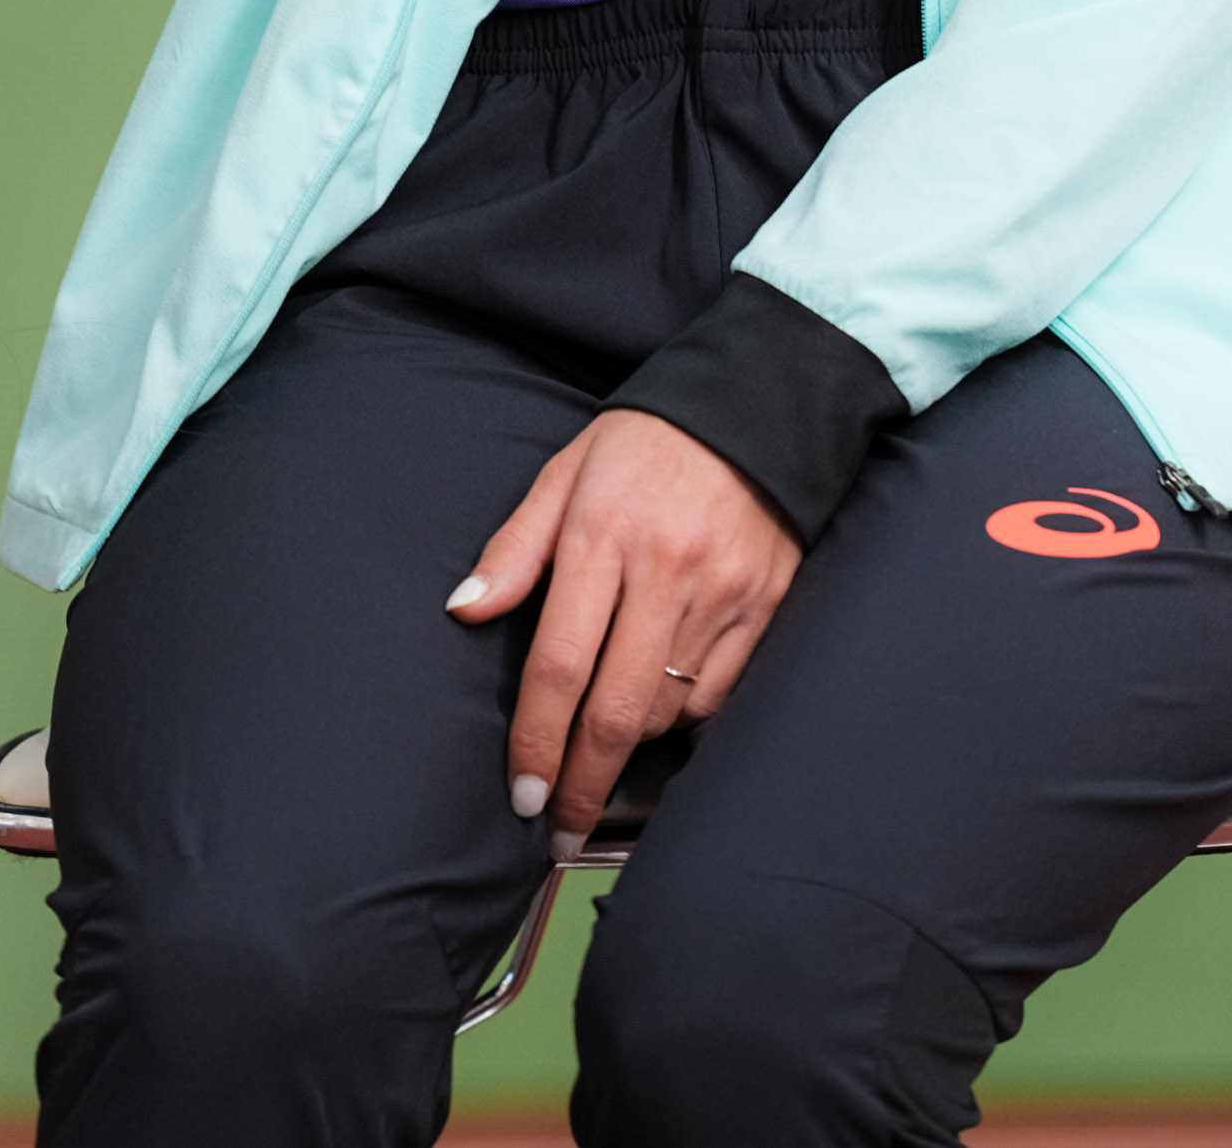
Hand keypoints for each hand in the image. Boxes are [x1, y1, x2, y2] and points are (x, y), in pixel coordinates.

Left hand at [444, 409, 800, 845]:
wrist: (755, 402)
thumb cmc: (645, 442)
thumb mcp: (566, 473)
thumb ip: (515, 549)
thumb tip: (465, 610)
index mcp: (603, 533)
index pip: (560, 663)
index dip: (537, 741)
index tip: (523, 793)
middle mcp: (665, 569)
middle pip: (616, 709)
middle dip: (582, 783)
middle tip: (560, 828)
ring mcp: (723, 591)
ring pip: (668, 710)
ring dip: (629, 747)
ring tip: (603, 750)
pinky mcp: (767, 605)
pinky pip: (719, 695)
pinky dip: (684, 716)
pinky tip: (661, 708)